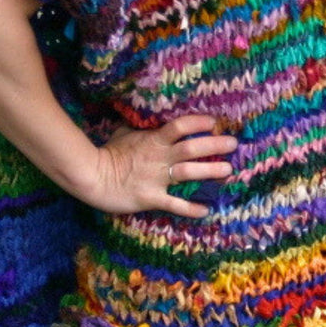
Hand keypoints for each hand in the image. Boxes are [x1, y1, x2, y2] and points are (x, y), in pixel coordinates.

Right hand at [87, 115, 236, 217]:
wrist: (92, 177)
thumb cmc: (108, 153)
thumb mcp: (124, 133)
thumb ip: (140, 128)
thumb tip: (146, 117)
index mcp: (153, 140)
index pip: (179, 126)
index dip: (198, 123)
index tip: (214, 122)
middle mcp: (159, 157)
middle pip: (191, 148)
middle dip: (214, 145)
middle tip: (233, 144)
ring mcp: (156, 178)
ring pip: (188, 173)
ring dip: (210, 171)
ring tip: (228, 170)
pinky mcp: (151, 198)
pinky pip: (175, 204)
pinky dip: (191, 208)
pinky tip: (207, 209)